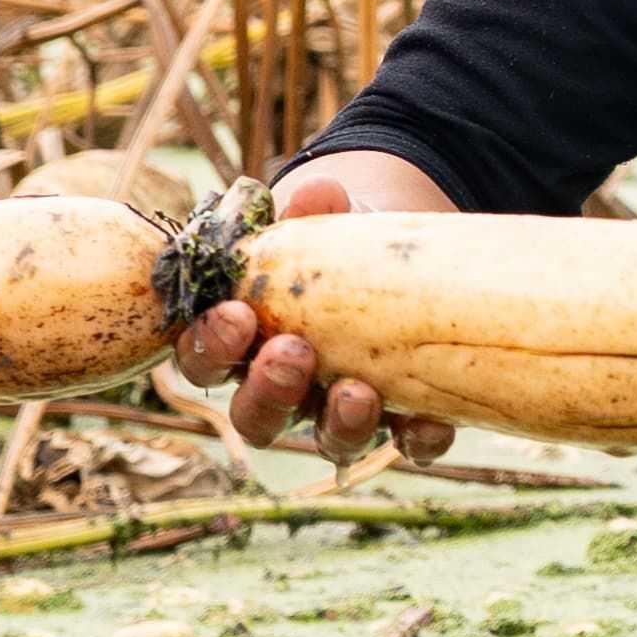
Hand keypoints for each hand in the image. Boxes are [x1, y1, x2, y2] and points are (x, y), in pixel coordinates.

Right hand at [174, 149, 461, 463]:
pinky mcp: (403, 413)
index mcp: (244, 341)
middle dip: (269, 391)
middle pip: (256, 416)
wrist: (396, 248)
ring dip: (338, 424)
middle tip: (292, 354)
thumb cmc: (333, 239)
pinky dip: (418, 438)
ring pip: (328, 440)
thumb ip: (311, 209)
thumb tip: (319, 192)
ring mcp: (341, 407)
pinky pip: (407, 443)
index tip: (238, 314)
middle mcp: (286, 386)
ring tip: (357, 392)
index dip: (212, 346)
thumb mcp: (318, 218)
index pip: (205, 359)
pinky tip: (431, 421)